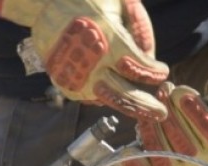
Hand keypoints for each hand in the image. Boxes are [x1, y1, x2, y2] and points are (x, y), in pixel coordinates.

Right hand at [0, 0, 169, 119]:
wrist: (45, 4)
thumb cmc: (87, 1)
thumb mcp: (119, 2)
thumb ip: (139, 27)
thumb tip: (149, 56)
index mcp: (109, 42)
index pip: (140, 67)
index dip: (154, 72)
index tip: (162, 71)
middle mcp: (93, 64)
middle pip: (125, 95)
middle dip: (145, 106)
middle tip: (160, 113)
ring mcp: (77, 77)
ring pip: (108, 100)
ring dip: (129, 107)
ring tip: (147, 113)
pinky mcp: (66, 83)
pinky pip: (92, 97)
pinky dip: (107, 96)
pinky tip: (118, 93)